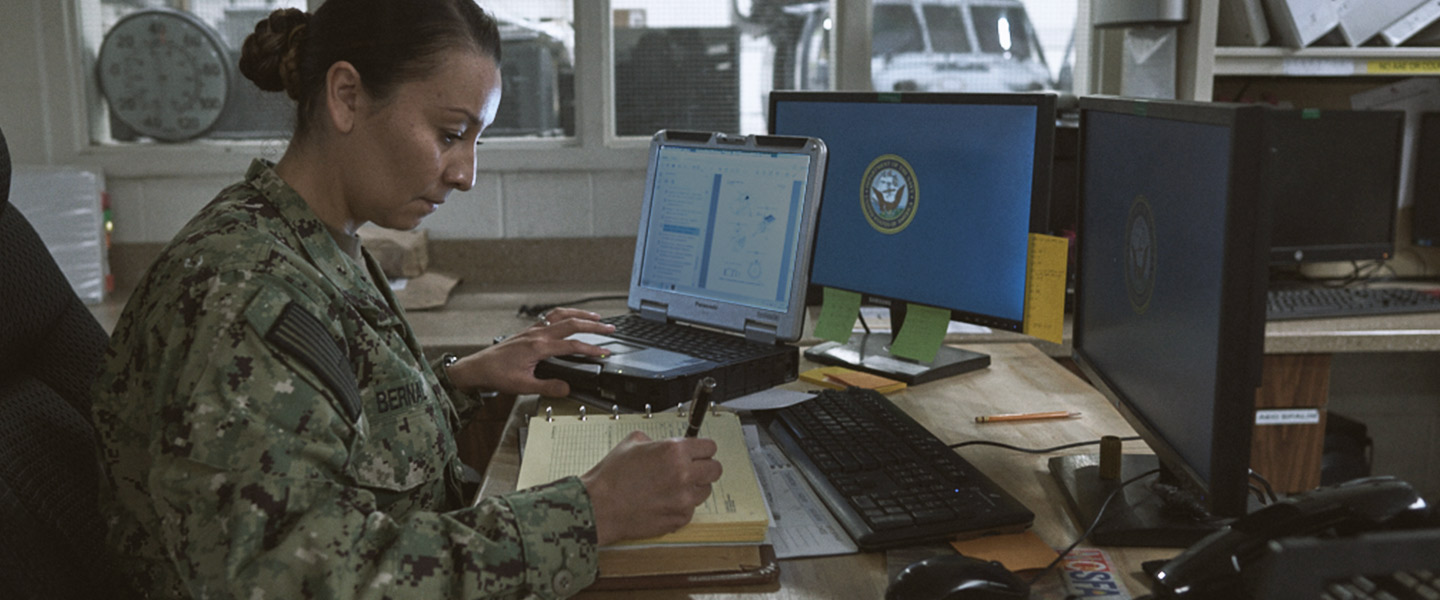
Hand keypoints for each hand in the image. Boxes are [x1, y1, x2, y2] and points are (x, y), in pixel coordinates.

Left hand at [444, 308, 613, 396]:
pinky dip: (564, 315)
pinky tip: (569, 318)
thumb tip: (566, 388)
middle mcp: (537, 334)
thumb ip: (547, 387)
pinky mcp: (528, 331)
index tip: (604, 352)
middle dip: (593, 325)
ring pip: (561, 315)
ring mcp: (532, 330)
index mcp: (538, 347)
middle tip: (611, 328)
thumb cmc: (497, 375)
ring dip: (580, 314)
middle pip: (571, 324)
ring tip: (595, 317)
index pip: (572, 346)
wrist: (477, 368)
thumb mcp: (523, 386)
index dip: (591, 349)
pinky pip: (550, 316)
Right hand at [580, 431, 722, 544]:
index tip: (699, 452)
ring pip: (705, 491)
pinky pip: (690, 509)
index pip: (710, 447)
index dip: (703, 449)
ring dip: (694, 487)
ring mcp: (683, 499)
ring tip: (672, 487)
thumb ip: (656, 441)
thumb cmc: (611, 477)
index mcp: (674, 451)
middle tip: (692, 469)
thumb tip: (666, 445)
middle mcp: (683, 475)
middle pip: (715, 469)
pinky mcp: (679, 519)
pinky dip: (681, 505)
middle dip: (704, 467)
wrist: (599, 506)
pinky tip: (663, 501)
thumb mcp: (632, 442)